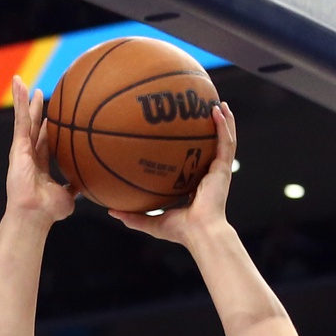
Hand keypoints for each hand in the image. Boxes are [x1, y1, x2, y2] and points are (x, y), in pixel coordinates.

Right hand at [5, 76, 74, 225]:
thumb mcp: (69, 196)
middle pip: (34, 127)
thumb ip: (76, 187)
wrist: (35, 215)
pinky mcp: (18, 146)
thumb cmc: (49, 212)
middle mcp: (30, 156)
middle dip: (37, 110)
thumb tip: (90, 184)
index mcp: (40, 166)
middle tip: (41, 94)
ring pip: (25, 120)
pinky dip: (19, 101)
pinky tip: (19, 85)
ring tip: (20, 81)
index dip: (49, 129)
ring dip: (23, 100)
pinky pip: (20, 119)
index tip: (55, 116)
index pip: (45, 143)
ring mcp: (23, 150)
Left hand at [109, 100, 236, 247]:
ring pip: (223, 140)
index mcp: (196, 186)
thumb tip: (110, 211)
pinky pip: (225, 142)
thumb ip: (133, 216)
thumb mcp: (151, 222)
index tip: (181, 135)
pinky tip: (217, 109)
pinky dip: (223, 125)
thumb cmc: (180, 232)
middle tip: (201, 110)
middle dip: (209, 129)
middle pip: (210, 147)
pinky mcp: (223, 170)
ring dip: (222, 120)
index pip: (194, 162)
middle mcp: (209, 176)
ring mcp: (218, 172)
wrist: (199, 233)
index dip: (191, 148)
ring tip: (216, 102)